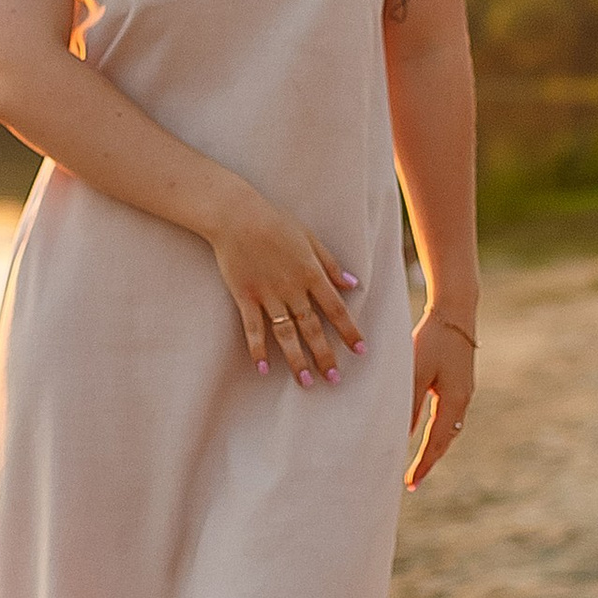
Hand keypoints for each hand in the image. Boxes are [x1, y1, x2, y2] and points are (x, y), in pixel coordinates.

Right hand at [207, 186, 366, 389]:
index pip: (335, 308)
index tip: (360, 351)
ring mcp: (267, 294)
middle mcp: (292, 288)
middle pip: (312, 327)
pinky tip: (263, 369)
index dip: (349, 330)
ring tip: (304, 382)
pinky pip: (253, 328)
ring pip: (285, 333)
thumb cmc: (275, 222)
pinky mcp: (245, 296)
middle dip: (324, 355)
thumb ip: (330, 264)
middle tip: (333, 379)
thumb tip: (353, 284)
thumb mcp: (310, 238)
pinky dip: (257, 349)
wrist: (236, 215)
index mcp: (310, 273)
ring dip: (296, 359)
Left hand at [405, 302, 476, 487]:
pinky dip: (438, 431)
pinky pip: (449, 417)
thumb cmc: (432, 340)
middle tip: (412, 482)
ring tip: (419, 464)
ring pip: (448, 429)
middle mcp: (463, 401)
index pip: (436, 442)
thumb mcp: (416, 372)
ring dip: (434, 447)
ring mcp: (464, 392)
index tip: (410, 484)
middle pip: (445, 440)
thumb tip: (401, 435)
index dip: (423, 464)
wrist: (455, 312)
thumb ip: (409, 404)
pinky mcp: (460, 383)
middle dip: (429, 461)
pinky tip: (428, 433)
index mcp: (454, 401)